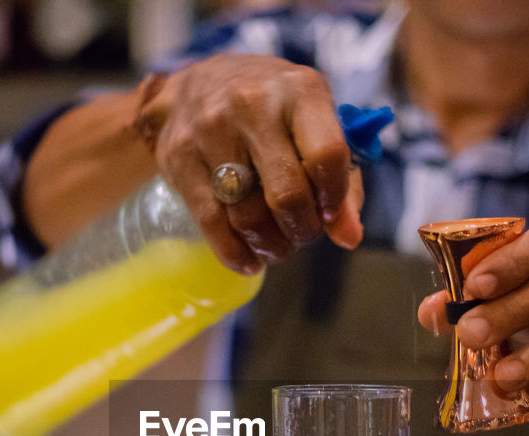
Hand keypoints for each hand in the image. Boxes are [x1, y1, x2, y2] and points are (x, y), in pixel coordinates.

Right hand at [144, 55, 363, 273]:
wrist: (199, 83)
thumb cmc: (272, 110)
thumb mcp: (314, 125)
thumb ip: (342, 180)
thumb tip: (349, 237)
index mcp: (300, 91)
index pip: (327, 155)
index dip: (335, 198)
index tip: (330, 213)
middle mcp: (253, 105)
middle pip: (287, 195)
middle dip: (302, 230)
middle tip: (302, 234)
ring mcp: (211, 129)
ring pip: (248, 215)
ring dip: (270, 244)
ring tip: (276, 244)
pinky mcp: (179, 157)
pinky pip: (211, 222)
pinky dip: (235, 252)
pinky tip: (248, 258)